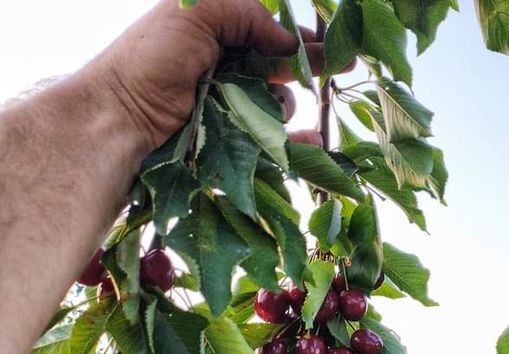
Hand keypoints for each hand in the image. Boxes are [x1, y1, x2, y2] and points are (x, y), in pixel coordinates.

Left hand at [87, 0, 324, 150]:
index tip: (335, 40)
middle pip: (283, 65)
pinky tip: (313, 142)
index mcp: (217, 32)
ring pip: (280, 103)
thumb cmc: (149, 59)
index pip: (270, 30)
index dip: (302, 35)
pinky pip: (274, 142)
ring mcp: (231, 106)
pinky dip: (298, 143)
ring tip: (272, 106)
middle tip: (346, 65)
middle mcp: (227, 67)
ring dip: (286, 103)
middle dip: (313, 65)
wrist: (119, 119)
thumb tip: (288, 42)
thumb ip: (246, 14)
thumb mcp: (195, 11)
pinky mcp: (233, 141)